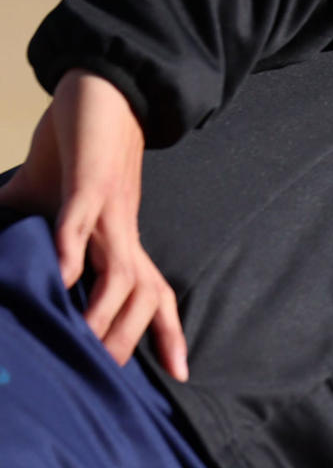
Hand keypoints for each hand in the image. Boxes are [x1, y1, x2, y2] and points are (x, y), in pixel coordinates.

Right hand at [0, 69, 187, 378]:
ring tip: (86, 340)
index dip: (170, 334)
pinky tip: (60, 275)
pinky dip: (72, 247)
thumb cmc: (79, 151)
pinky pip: (82, 219)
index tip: (181, 375)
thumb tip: (7, 254)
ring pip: (121, 269)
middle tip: (109, 376)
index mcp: (122, 240)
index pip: (156, 295)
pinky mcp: (89, 180)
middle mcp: (124, 232)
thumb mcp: (53, 202)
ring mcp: (110, 208)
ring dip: (107, 307)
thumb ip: (33, 232)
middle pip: (143, 295)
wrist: (98, 90)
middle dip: (131, 336)